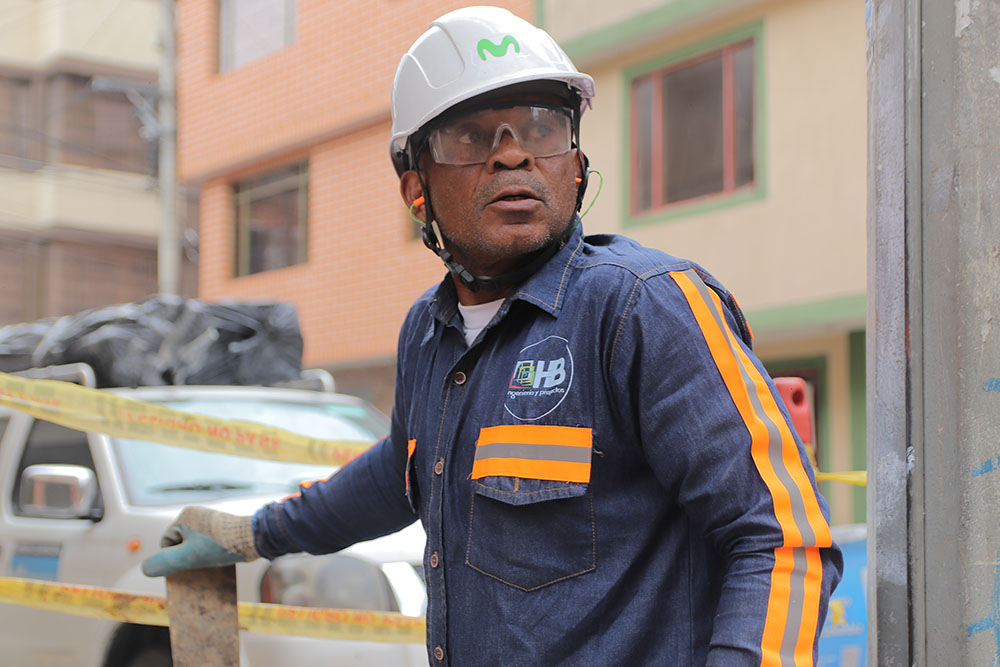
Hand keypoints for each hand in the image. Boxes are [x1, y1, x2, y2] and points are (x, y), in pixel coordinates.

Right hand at [142, 506, 258, 576]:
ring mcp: (210, 521)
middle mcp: (197, 515)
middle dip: (186, 557)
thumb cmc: (220, 546)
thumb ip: (164, 563)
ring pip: (195, 545)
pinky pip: (208, 543)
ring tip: (207, 567)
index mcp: (185, 517)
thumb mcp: (188, 557)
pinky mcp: (222, 528)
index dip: (172, 557)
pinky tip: (216, 563)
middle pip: (181, 544)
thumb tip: (145, 569)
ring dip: (198, 557)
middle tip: (197, 568)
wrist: (254, 538)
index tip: (185, 565)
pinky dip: (209, 554)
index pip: (166, 542)